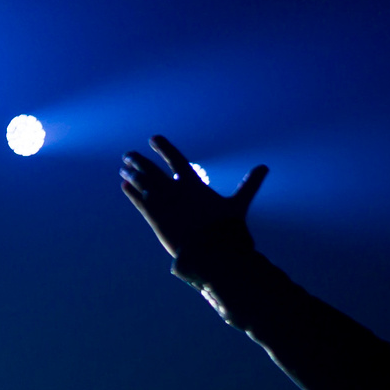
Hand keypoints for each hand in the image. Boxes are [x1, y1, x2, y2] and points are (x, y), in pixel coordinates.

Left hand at [120, 135, 266, 261]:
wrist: (210, 251)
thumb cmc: (225, 228)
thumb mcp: (238, 204)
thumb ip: (249, 185)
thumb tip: (265, 167)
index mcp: (192, 183)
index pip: (174, 159)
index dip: (163, 147)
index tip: (153, 139)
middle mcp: (173, 189)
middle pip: (151, 169)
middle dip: (139, 161)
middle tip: (129, 155)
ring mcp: (162, 203)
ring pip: (142, 183)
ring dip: (132, 174)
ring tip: (123, 168)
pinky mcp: (154, 218)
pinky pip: (138, 200)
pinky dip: (131, 192)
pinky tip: (124, 185)